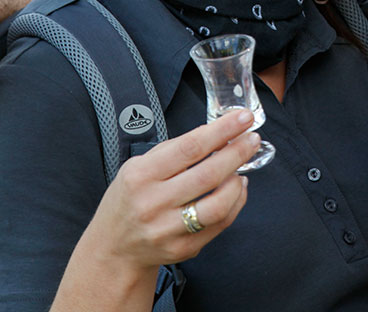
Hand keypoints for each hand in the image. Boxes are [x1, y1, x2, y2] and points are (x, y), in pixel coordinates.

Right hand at [80, 109, 258, 269]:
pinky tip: (236, 189)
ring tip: (243, 167)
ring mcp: (168, 229)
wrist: (114, 247)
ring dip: (237, 182)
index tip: (243, 118)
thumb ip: (173, 150)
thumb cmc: (129, 198)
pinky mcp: (182, 248)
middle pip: (207, 175)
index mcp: (141, 175)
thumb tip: (214, 131)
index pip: (189, 148)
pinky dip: (235, 203)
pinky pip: (219, 224)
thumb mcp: (137, 166)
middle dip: (237, 152)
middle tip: (252, 139)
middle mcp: (153, 203)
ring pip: (218, 205)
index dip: (221, 130)